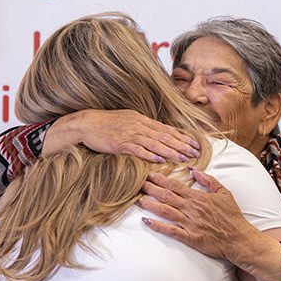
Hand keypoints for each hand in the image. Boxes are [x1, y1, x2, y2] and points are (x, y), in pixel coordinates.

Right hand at [44, 110, 200, 161]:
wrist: (85, 123)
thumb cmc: (106, 124)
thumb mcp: (128, 121)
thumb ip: (144, 127)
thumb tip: (159, 133)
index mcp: (142, 120)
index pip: (166, 129)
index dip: (182, 137)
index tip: (194, 144)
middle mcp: (138, 126)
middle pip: (164, 136)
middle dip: (181, 145)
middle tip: (195, 152)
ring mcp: (129, 134)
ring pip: (155, 143)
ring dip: (171, 151)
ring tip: (183, 157)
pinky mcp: (119, 143)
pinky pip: (137, 149)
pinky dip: (149, 154)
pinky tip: (160, 159)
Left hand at [138, 170, 252, 259]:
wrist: (239, 239)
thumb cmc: (233, 216)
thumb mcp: (224, 193)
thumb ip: (209, 181)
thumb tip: (194, 170)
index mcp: (198, 198)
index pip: (175, 185)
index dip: (160, 179)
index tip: (148, 174)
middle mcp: (191, 209)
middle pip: (166, 196)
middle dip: (150, 189)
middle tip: (136, 183)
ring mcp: (190, 223)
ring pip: (165, 211)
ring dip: (150, 205)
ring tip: (138, 199)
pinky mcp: (190, 237)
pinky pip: (170, 230)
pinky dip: (157, 226)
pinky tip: (146, 221)